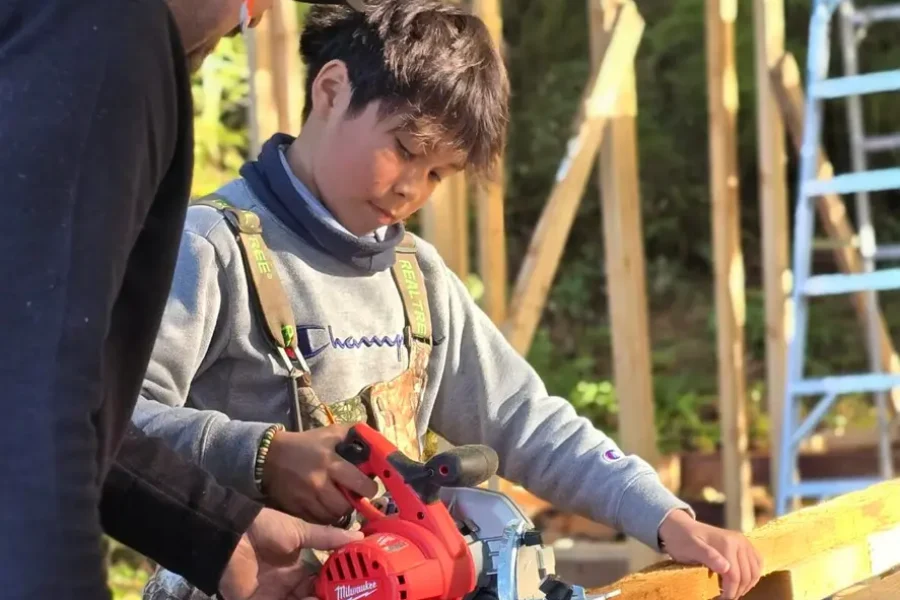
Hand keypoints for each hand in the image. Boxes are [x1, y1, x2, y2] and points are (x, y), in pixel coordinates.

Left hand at [218, 506, 363, 599]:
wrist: (232, 533)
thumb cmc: (266, 528)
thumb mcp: (300, 531)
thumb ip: (327, 537)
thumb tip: (359, 535)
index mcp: (298, 569)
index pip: (322, 582)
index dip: (336, 585)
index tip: (353, 586)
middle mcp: (288, 586)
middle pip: (313, 597)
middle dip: (328, 596)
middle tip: (343, 595)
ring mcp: (274, 596)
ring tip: (324, 597)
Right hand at [263, 425, 379, 523]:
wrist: (269, 457)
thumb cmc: (304, 444)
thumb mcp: (329, 433)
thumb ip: (353, 434)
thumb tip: (375, 440)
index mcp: (331, 463)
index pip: (359, 483)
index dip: (369, 487)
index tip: (370, 486)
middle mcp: (319, 483)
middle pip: (346, 505)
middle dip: (354, 502)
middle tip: (354, 496)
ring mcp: (307, 498)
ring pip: (333, 516)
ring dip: (340, 511)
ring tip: (340, 502)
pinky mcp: (296, 509)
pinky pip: (317, 521)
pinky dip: (325, 517)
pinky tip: (326, 507)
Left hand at [658, 509, 762, 598]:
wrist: (681, 526)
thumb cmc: (682, 540)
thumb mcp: (689, 549)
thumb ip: (707, 556)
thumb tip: (726, 568)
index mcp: (727, 543)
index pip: (735, 575)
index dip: (730, 591)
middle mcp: (739, 541)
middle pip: (747, 575)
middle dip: (738, 591)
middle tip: (726, 598)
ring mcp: (744, 541)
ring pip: (755, 571)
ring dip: (746, 585)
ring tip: (733, 592)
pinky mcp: (745, 544)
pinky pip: (757, 563)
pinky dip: (752, 575)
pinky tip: (741, 582)